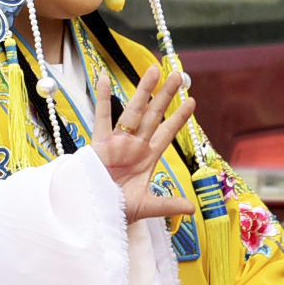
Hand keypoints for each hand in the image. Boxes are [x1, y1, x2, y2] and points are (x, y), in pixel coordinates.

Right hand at [95, 64, 197, 223]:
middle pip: (153, 115)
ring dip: (143, 90)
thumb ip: (167, 205)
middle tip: (177, 75)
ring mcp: (117, 141)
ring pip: (133, 110)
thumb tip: (191, 208)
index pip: (167, 133)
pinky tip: (104, 78)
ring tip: (154, 70)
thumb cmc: (116, 210)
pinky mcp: (99, 143)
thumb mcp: (146, 206)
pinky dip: (102, 98)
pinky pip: (101, 116)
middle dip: (165, 95)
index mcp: (147, 158)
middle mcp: (134, 145)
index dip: (179, 117)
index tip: (192, 101)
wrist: (92, 215)